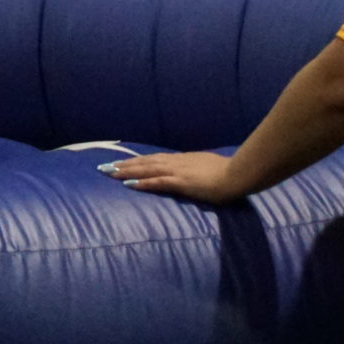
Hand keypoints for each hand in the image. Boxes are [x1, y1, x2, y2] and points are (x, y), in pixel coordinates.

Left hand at [99, 151, 249, 203]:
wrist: (239, 175)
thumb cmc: (228, 174)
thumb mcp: (207, 169)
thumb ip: (196, 172)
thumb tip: (190, 175)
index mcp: (182, 160)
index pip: (154, 159)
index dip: (136, 161)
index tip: (120, 163)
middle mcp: (177, 162)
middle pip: (145, 162)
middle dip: (123, 164)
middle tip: (104, 168)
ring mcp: (179, 171)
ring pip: (147, 169)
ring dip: (127, 171)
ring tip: (109, 173)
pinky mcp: (182, 182)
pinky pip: (159, 182)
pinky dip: (143, 182)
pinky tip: (129, 184)